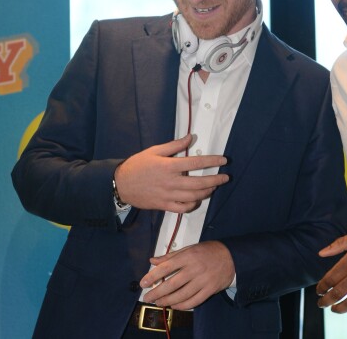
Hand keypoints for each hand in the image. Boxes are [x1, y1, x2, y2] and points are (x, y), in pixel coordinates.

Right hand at [114, 134, 228, 211]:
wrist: (121, 184)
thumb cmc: (138, 165)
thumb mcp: (154, 151)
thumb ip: (174, 145)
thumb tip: (190, 137)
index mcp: (169, 166)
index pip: (196, 163)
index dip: (212, 161)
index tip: (224, 160)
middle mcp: (171, 182)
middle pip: (199, 183)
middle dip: (215, 180)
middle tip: (225, 177)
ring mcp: (168, 195)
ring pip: (194, 196)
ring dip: (207, 192)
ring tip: (214, 187)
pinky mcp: (164, 205)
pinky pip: (183, 208)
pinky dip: (193, 205)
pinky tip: (198, 199)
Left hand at [140, 241, 234, 309]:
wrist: (231, 257)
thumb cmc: (207, 251)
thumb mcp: (189, 248)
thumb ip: (171, 256)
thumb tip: (153, 260)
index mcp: (188, 256)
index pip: (166, 267)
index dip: (153, 276)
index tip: (143, 283)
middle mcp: (194, 269)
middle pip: (172, 284)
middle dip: (157, 292)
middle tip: (147, 297)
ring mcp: (202, 281)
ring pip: (182, 295)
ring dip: (168, 301)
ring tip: (159, 302)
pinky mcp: (210, 290)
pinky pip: (194, 301)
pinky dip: (183, 305)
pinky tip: (175, 306)